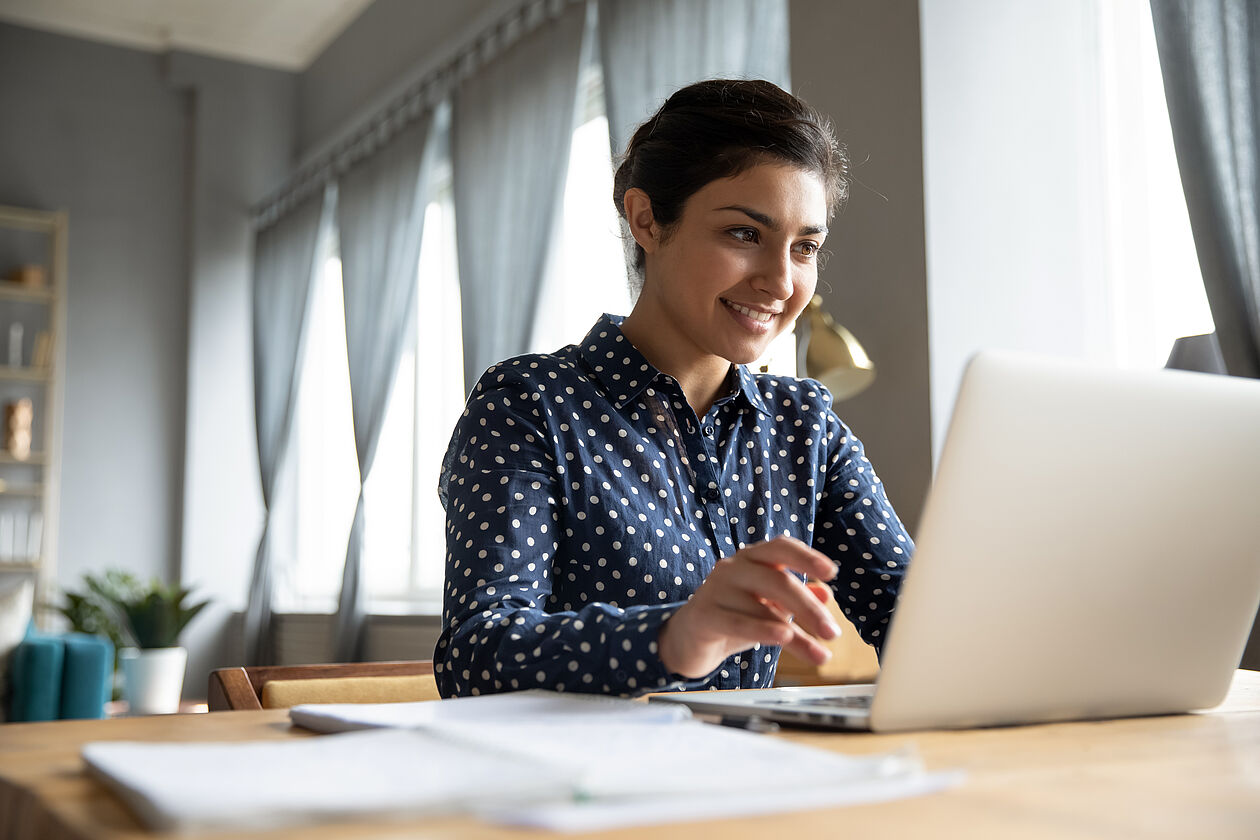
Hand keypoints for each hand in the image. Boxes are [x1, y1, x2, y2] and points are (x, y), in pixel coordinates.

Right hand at [657, 536, 840, 678]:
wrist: (689, 637)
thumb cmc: (734, 615)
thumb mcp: (770, 607)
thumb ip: (798, 599)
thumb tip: (826, 594)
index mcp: (752, 559)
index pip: (781, 548)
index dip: (807, 557)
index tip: (832, 572)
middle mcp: (733, 568)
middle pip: (777, 581)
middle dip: (809, 608)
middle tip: (832, 633)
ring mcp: (715, 589)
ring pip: (762, 608)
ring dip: (795, 634)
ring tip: (819, 655)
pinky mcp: (704, 615)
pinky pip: (739, 622)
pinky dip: (764, 631)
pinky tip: (785, 638)